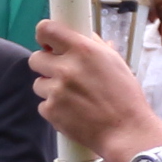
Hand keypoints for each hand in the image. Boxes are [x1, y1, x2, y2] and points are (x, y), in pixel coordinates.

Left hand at [31, 21, 161, 161]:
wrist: (126, 132)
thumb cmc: (126, 97)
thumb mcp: (116, 63)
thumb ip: (95, 47)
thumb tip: (84, 36)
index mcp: (83, 50)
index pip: (46, 29)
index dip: (44, 35)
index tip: (47, 42)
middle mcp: (66, 68)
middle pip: (35, 58)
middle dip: (45, 65)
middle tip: (61, 73)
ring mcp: (56, 90)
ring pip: (38, 83)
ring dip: (50, 88)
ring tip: (72, 97)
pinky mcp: (50, 111)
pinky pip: (43, 104)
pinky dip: (54, 108)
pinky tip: (72, 112)